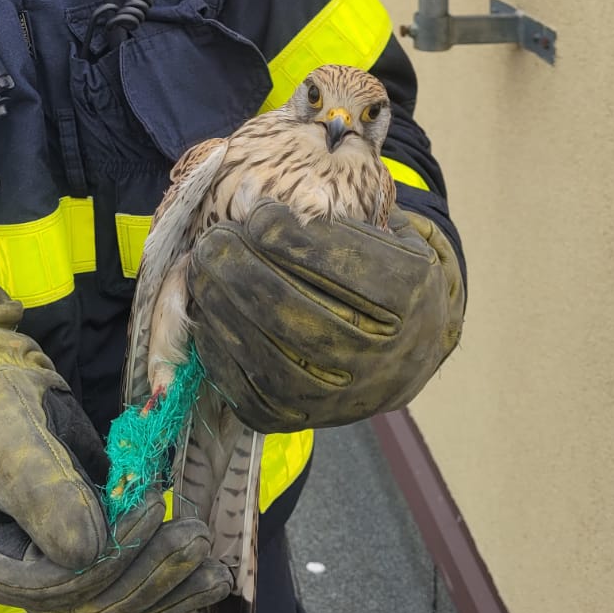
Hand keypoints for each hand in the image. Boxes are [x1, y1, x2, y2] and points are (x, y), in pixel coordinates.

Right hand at [0, 281, 230, 612]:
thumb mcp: (6, 433)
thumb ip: (41, 487)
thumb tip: (88, 550)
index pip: (52, 585)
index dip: (108, 557)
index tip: (151, 508)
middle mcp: (15, 580)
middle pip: (88, 604)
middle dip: (147, 574)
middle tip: (196, 536)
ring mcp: (48, 574)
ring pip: (112, 603)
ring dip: (166, 587)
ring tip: (215, 568)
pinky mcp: (79, 558)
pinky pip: (122, 586)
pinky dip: (165, 585)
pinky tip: (205, 580)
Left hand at [186, 203, 464, 431]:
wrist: (411, 353)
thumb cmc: (390, 277)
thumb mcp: (393, 236)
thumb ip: (348, 214)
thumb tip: (285, 191)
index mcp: (407, 299)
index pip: (341, 269)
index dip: (289, 239)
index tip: (259, 214)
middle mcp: (379, 357)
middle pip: (295, 312)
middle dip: (242, 269)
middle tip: (215, 238)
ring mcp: (341, 399)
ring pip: (268, 355)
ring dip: (223, 305)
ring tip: (202, 268)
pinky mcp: (302, 421)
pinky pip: (250, 391)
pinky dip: (220, 349)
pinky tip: (207, 312)